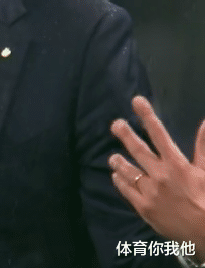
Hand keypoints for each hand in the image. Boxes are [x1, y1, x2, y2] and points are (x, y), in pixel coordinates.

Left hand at [109, 96, 204, 260]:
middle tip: (115, 124)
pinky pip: (127, 191)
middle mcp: (160, 175)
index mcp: (176, 164)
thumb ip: (203, 147)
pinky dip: (120, 181)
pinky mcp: (144, 208)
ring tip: (113, 157)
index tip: (137, 101)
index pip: (159, 134)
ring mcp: (150, 192)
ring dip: (119, 162)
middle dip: (125, 134)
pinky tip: (116, 176)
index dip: (147, 116)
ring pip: (128, 170)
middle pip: (138, 149)